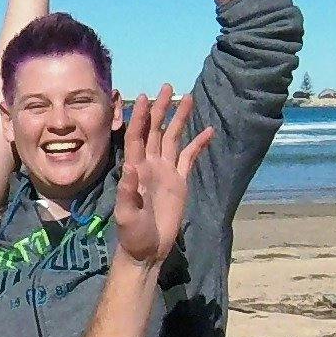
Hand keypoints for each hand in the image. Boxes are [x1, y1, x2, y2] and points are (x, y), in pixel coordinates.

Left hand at [109, 87, 211, 267]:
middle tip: (168, 87)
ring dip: (180, 119)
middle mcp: (150, 165)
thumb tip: (129, 167)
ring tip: (189, 98)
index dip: (141, 117)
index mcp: (136, 169)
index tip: (145, 97)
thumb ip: (128, 192)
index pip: (138, 136)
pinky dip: (198, 143)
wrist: (148, 249)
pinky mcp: (180, 182)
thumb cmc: (132, 234)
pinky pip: (190, 158)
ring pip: (174, 139)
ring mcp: (166, 171)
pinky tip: (209, 130)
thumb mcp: (126, 215)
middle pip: (157, 131)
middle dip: (162, 109)